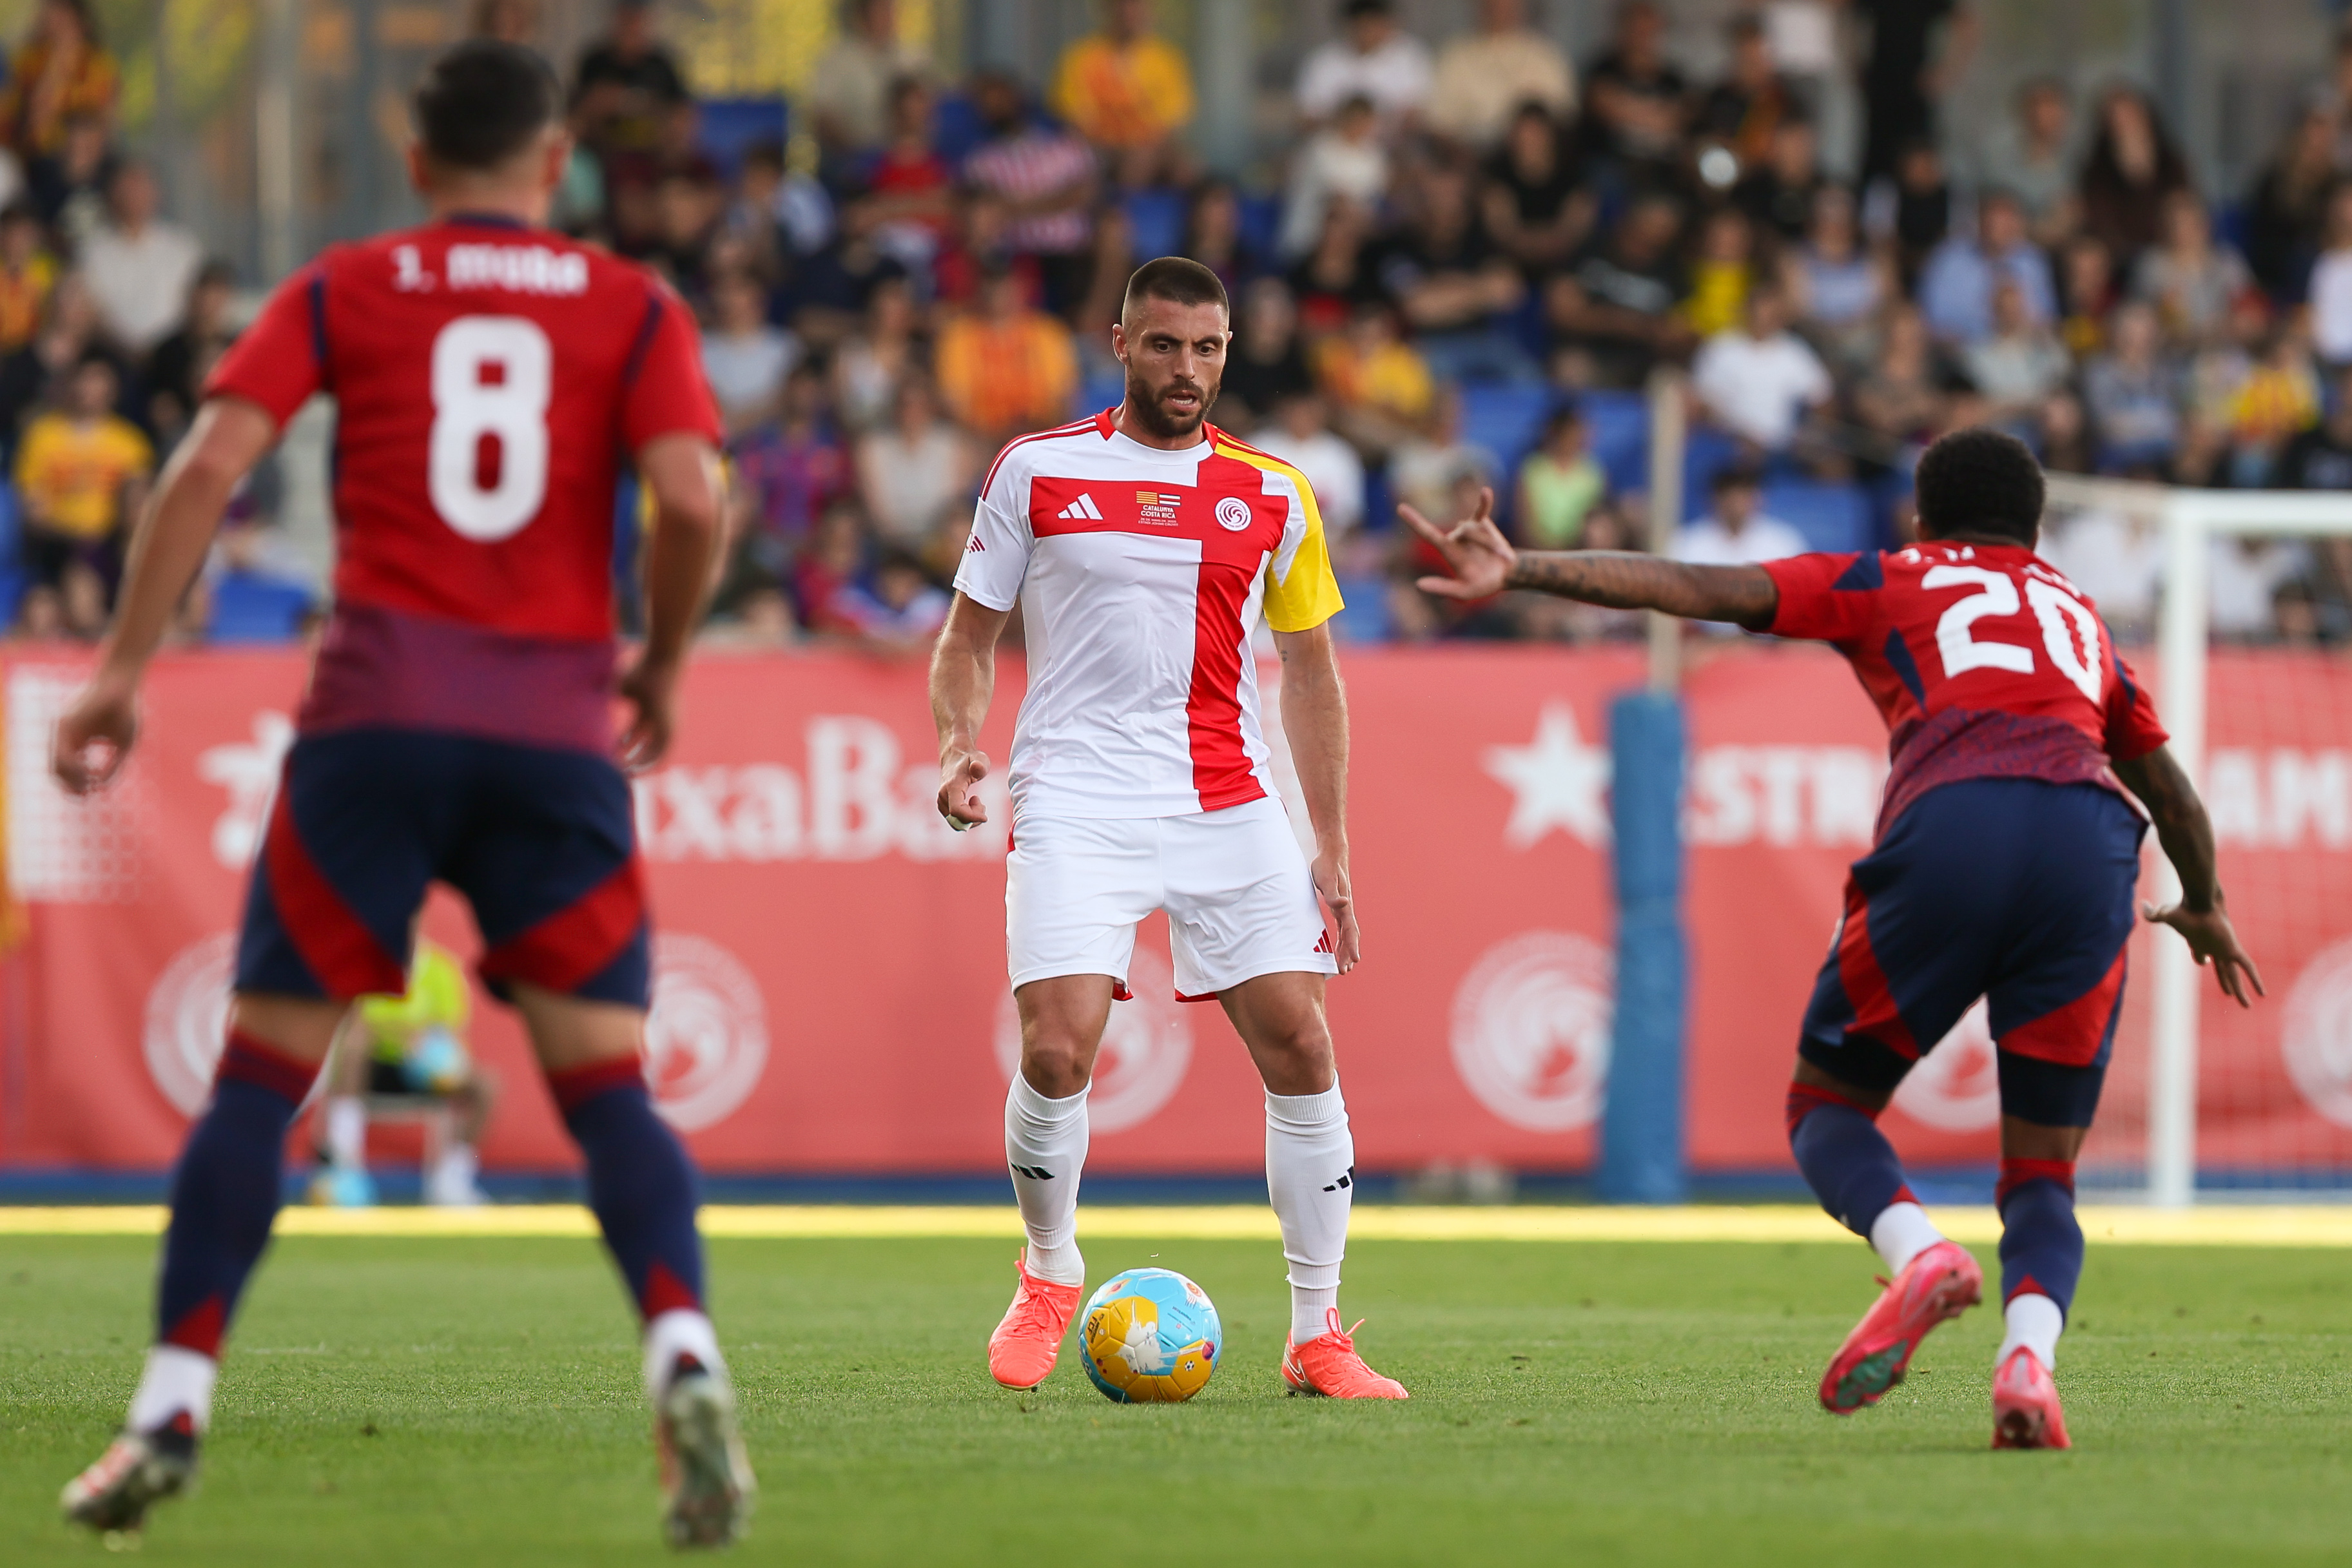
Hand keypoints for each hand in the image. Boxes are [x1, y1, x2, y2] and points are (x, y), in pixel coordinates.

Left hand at [51, 668, 138, 794]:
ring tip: (87, 787)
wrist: (123, 684)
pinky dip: (73, 768)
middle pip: (59, 771)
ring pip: (57, 765)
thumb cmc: (126, 711)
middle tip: (86, 795)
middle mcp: (67, 737)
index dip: (78, 785)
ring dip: (72, 780)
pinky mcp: (64, 725)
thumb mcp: (122, 745)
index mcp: (78, 741)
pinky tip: (87, 773)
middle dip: (71, 786)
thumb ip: (113, 765)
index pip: (69, 770)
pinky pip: (62, 753)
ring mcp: (63, 730)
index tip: (91, 794)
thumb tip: (101, 787)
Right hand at [616, 652, 680, 773]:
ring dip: (635, 765)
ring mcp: (666, 727)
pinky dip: (647, 764)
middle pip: (641, 747)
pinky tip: (633, 772)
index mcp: (645, 712)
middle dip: (627, 759)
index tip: (605, 754)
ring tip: (619, 774)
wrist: (662, 663)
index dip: (619, 746)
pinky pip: (660, 755)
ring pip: (650, 754)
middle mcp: (658, 722)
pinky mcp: (672, 730)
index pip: (632, 735)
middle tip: (612, 769)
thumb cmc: (638, 671)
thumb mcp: (618, 688)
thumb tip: (582, 705)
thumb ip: (604, 699)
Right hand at [938, 745, 989, 829]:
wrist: (955, 756)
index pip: (957, 810)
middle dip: (973, 819)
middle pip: (957, 820)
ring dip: (971, 818)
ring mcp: (941, 802)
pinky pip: (955, 821)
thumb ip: (980, 765)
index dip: (972, 817)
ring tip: (977, 801)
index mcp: (951, 787)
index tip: (985, 816)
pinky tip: (972, 804)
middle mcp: (943, 796)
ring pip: (956, 823)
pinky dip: (966, 818)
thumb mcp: (979, 758)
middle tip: (982, 804)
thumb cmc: (970, 759)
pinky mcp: (943, 806)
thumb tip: (976, 767)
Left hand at [1313, 845, 1360, 974]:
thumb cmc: (1326, 866)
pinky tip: (1336, 951)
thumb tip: (1344, 905)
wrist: (1331, 854)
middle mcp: (1347, 910)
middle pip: (1350, 936)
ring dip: (1346, 951)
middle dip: (1349, 953)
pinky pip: (1341, 930)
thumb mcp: (1326, 879)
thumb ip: (1333, 894)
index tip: (1354, 961)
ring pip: (1347, 935)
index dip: (1352, 946)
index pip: (1350, 930)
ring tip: (1344, 967)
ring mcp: (1343, 910)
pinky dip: (1340, 942)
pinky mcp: (1337, 908)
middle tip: (1345, 971)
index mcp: (1345, 906)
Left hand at [1398, 487, 1515, 600]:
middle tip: (1498, 559)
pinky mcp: (1481, 522)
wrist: (1505, 574)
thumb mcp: (1462, 592)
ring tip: (1503, 556)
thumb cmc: (1482, 585)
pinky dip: (1484, 502)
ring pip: (1477, 529)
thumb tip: (1417, 585)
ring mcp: (1468, 527)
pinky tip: (1485, 492)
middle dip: (1484, 543)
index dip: (1414, 521)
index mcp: (1448, 551)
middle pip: (1465, 531)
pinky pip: (1481, 510)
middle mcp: (1455, 537)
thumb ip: (1441, 587)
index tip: (1400, 507)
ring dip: (1492, 543)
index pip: (1427, 533)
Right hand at [2144, 900, 2265, 1007]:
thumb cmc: (2182, 910)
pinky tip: (2262, 993)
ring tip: (2247, 1006)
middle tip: (2230, 994)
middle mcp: (2213, 948)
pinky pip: (2246, 967)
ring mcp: (2224, 950)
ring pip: (2233, 974)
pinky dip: (2255, 980)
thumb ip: (2152, 914)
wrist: (2200, 902)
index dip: (2201, 958)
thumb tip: (2142, 905)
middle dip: (2225, 982)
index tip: (2202, 961)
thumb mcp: (2164, 914)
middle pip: (2221, 970)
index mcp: (2198, 941)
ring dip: (2240, 990)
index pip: (2201, 954)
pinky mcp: (2232, 950)